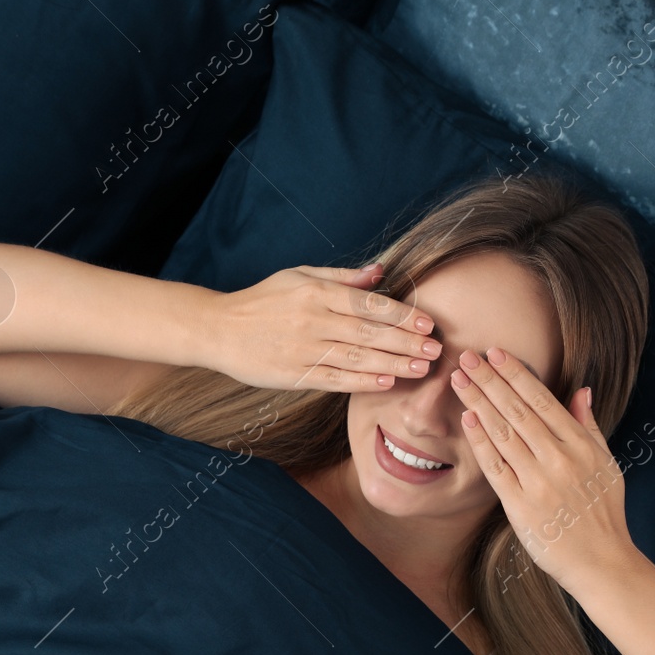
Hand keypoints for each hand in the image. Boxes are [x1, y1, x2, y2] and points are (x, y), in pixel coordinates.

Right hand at [200, 264, 443, 390]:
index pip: (368, 304)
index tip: (427, 323)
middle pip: (369, 333)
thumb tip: (381, 271)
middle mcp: (312, 320)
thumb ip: (342, 277)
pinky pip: (335, 380)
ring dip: (393, 364)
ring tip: (421, 368)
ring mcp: (303, 349)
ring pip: (357, 358)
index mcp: (316, 293)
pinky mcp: (293, 374)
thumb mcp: (299, 276)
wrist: (219, 329)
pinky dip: (362, 382)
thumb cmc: (263, 300)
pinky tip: (386, 382)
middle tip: (436, 349)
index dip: (401, 314)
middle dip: (406, 342)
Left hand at [450, 346, 637, 592]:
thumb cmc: (603, 511)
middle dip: (489, 380)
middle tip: (466, 357)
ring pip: (503, 433)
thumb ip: (589, 425)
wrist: (602, 561)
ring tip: (459, 380)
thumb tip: (582, 390)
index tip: (495, 353)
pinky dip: (480, 441)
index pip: (542, 400)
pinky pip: (495, 467)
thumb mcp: (606, 463)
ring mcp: (539, 481)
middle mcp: (559, 458)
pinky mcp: (520, 504)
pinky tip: (467, 419)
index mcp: (581, 445)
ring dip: (478, 403)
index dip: (516, 374)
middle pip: (518, 411)